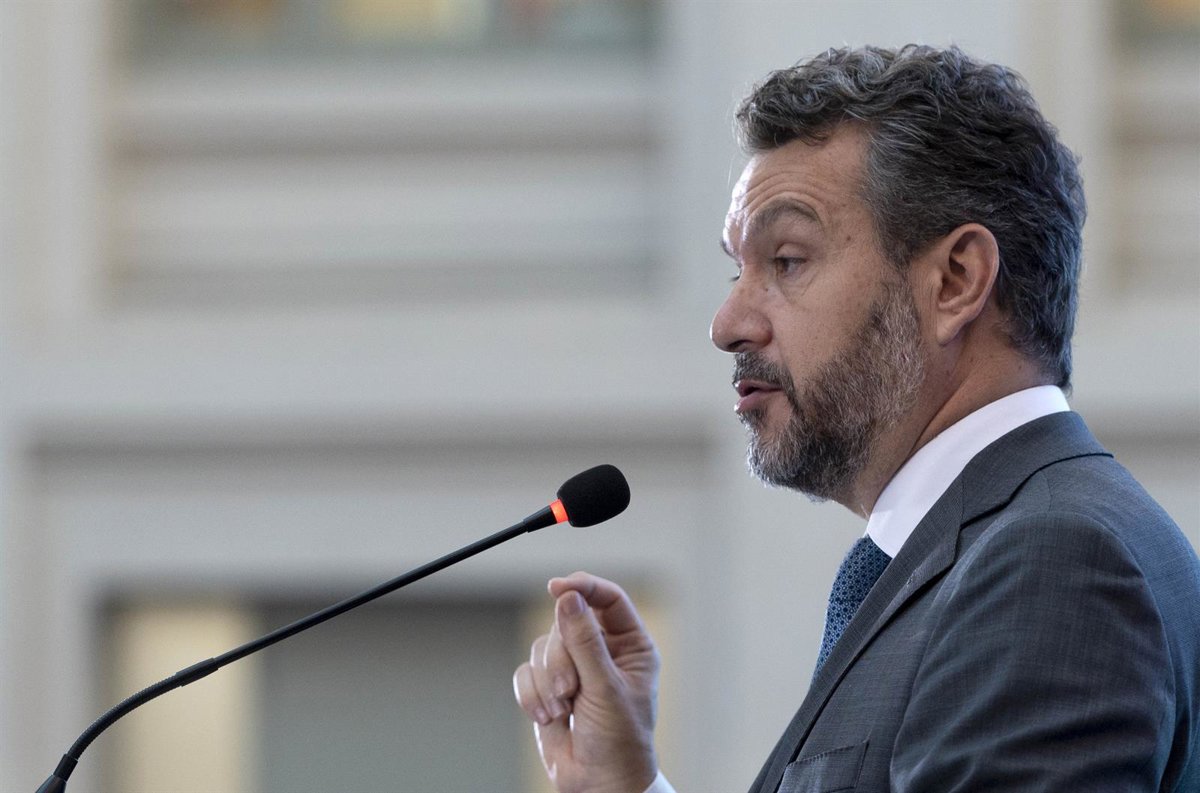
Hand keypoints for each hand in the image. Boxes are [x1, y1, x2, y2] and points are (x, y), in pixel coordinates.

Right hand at [512, 571, 659, 792]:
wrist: (597, 783)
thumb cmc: (618, 740)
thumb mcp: (605, 688)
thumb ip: (585, 642)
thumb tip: (568, 598)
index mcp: (631, 645)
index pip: (608, 599)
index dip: (583, 587)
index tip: (557, 587)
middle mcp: (603, 650)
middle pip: (566, 622)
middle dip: (560, 658)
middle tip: (569, 689)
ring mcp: (573, 667)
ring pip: (542, 646)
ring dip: (546, 681)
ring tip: (562, 710)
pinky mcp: (547, 685)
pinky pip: (525, 671)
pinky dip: (531, 694)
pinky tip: (547, 717)